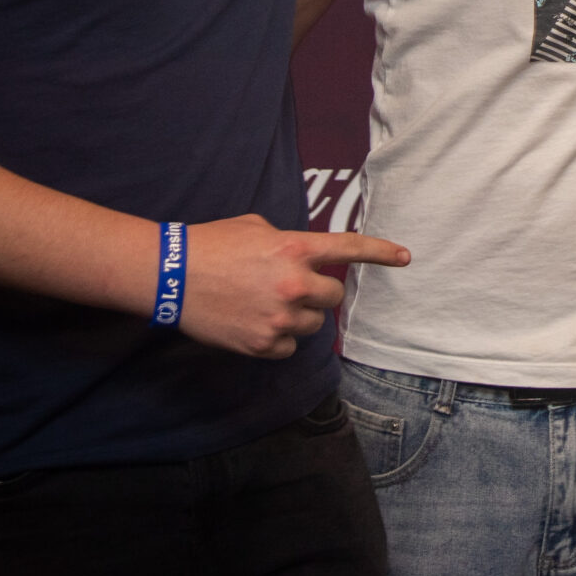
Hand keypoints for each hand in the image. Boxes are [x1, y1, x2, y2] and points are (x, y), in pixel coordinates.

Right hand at [175, 213, 409, 358]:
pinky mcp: (262, 344)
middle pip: (334, 297)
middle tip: (292, 288)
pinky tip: (254, 323)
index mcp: (295, 249)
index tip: (405, 257)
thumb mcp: (258, 228)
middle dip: (319, 293)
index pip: (349, 249)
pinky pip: (289, 347)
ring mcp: (279, 318)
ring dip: (299, 317)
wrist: (171, 276)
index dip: (380, 252)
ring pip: (314, 325)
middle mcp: (294, 284)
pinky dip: (277, 338)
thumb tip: (305, 259)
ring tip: (264, 304)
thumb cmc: (213, 245)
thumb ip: (290, 243)